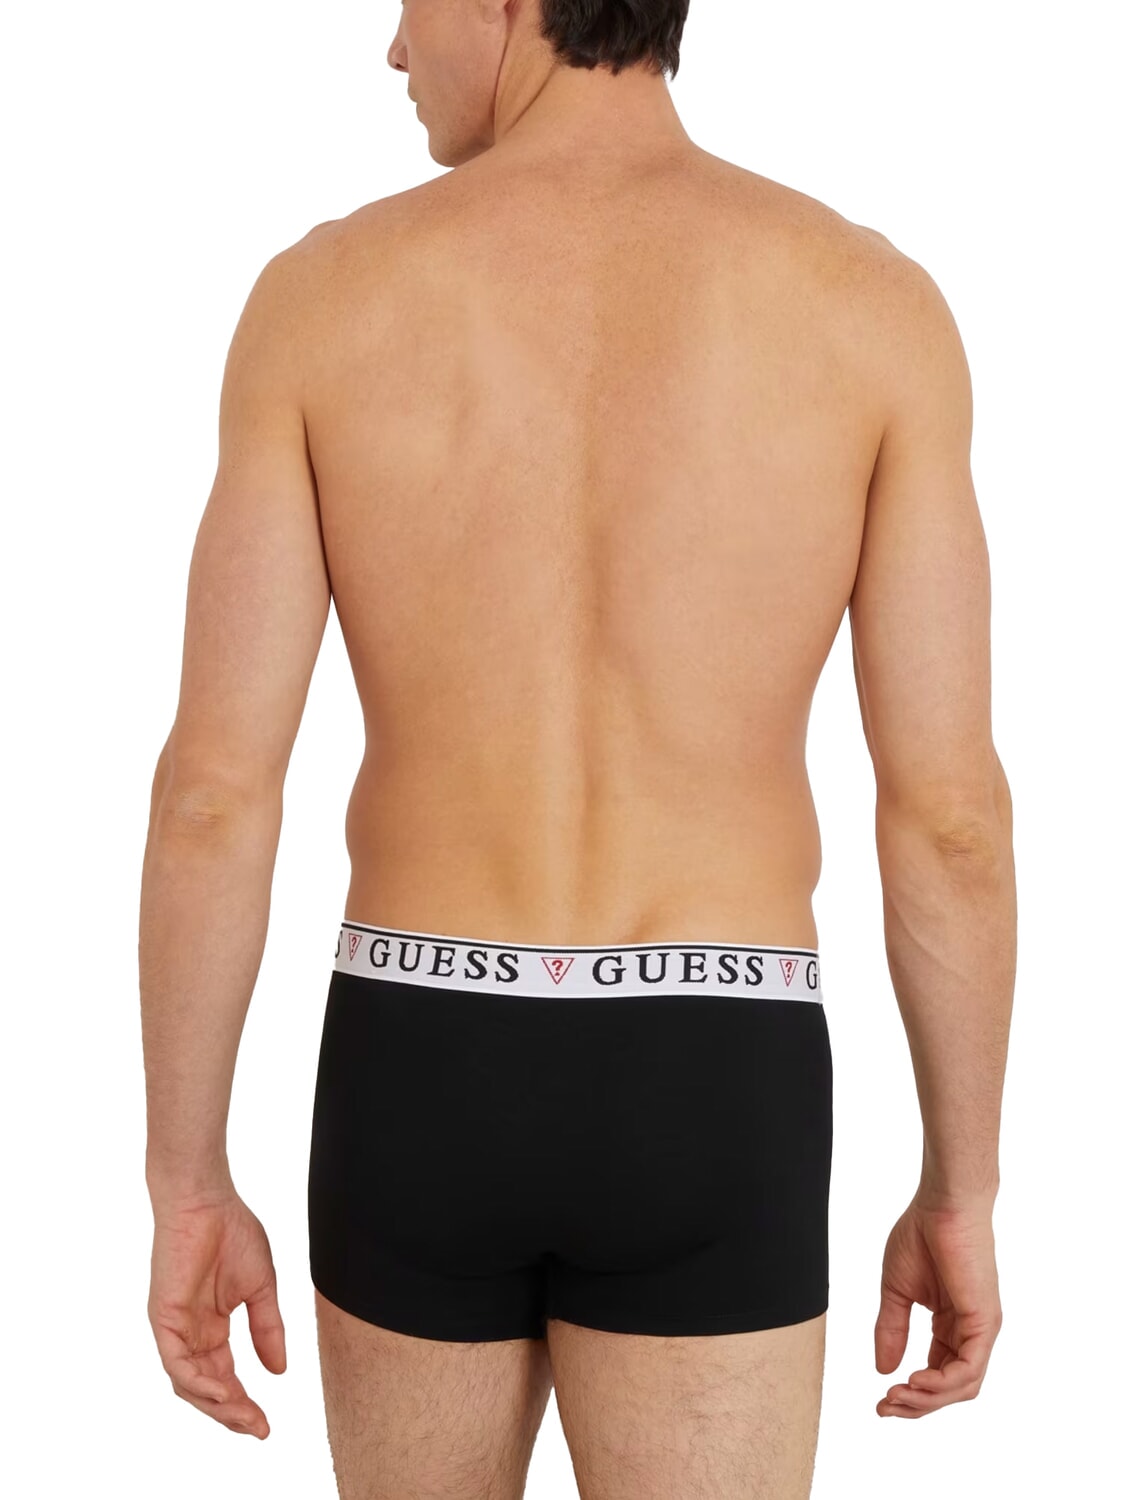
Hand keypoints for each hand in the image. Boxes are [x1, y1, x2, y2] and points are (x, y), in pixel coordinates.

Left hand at [147, 1187, 286, 1438]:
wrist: (208, 1200)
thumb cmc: (233, 1232)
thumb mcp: (261, 1288)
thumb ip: (268, 1328)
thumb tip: (279, 1371)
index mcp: (212, 1327)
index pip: (226, 1377)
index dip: (245, 1403)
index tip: (266, 1424)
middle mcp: (191, 1334)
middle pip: (207, 1388)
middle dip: (233, 1413)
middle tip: (258, 1428)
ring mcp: (175, 1328)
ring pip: (189, 1384)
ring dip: (217, 1405)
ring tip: (244, 1417)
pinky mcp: (163, 1318)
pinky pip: (176, 1362)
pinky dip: (196, 1382)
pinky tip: (221, 1392)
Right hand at [874, 1189, 1001, 1417]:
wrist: (941, 1205)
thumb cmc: (921, 1235)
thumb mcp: (896, 1291)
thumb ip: (891, 1330)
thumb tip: (882, 1370)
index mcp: (950, 1325)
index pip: (936, 1374)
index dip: (910, 1393)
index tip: (880, 1398)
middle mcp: (970, 1333)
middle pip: (950, 1389)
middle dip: (917, 1405)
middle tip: (885, 1407)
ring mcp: (980, 1330)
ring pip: (961, 1387)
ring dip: (927, 1399)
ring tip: (896, 1396)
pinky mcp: (985, 1322)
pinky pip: (969, 1369)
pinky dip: (942, 1383)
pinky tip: (915, 1380)